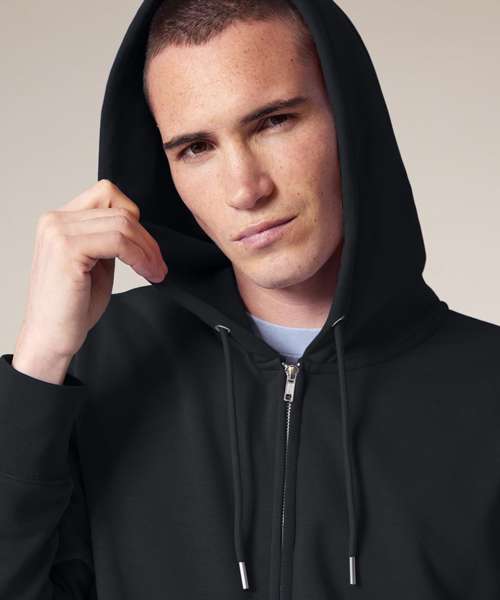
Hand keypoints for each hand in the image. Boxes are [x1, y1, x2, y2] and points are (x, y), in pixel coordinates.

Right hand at [13, 179, 167, 370]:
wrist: (52, 337)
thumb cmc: (73, 305)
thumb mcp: (96, 262)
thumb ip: (108, 238)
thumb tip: (136, 224)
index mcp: (60, 220)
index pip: (107, 194)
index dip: (134, 218)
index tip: (147, 248)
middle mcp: (55, 220)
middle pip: (120, 210)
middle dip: (147, 239)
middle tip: (159, 265)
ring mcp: (59, 232)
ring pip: (123, 224)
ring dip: (147, 250)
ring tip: (155, 272)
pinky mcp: (68, 249)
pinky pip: (118, 241)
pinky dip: (140, 257)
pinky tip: (146, 273)